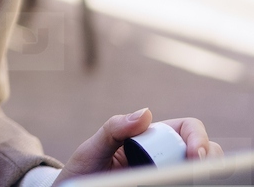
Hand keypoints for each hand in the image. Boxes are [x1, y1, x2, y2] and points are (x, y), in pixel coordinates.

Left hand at [53, 108, 223, 183]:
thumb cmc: (84, 169)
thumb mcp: (93, 148)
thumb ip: (114, 129)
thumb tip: (147, 113)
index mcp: (151, 139)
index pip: (187, 129)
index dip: (198, 138)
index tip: (194, 154)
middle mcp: (164, 158)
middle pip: (202, 152)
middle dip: (208, 158)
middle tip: (196, 173)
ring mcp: (165, 176)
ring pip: (197, 174)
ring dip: (199, 175)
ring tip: (191, 180)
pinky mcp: (162, 186)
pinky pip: (181, 185)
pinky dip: (186, 184)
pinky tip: (179, 185)